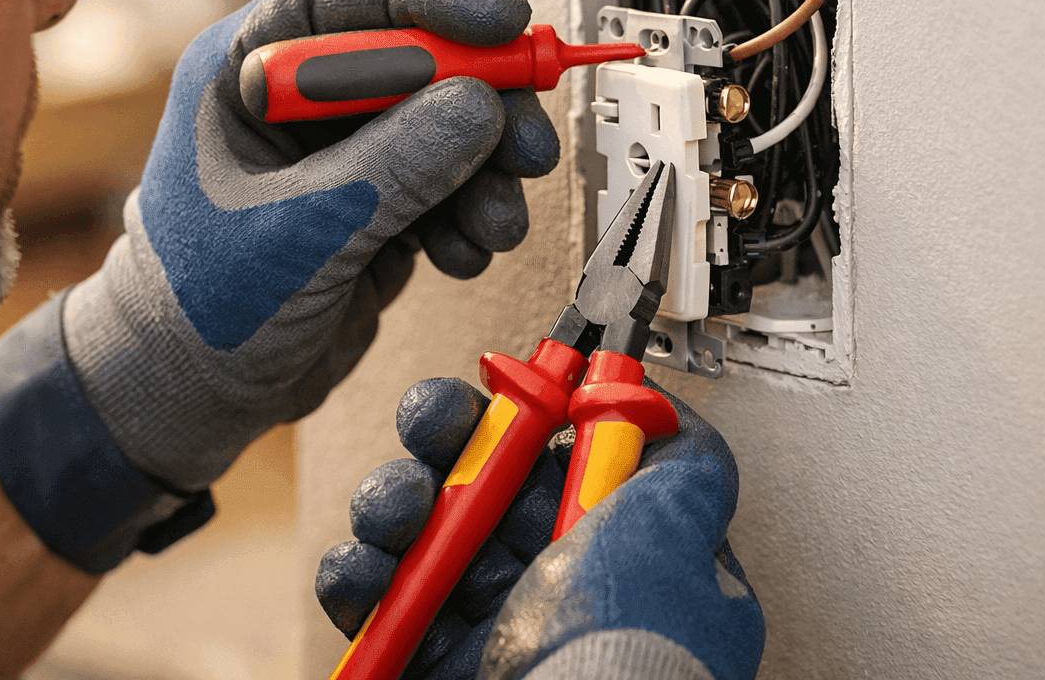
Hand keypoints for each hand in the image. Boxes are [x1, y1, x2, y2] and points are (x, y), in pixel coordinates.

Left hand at [61, 0, 560, 491]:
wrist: (191, 397)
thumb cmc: (198, 307)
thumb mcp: (299, 230)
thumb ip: (392, 167)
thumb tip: (480, 108)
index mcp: (249, 68)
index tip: (503, 18)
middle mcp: (301, 98)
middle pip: (420, 58)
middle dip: (486, 100)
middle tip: (529, 144)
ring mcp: (343, 152)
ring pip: (446, 125)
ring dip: (488, 172)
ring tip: (497, 225)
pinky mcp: (377, 203)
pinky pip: (450, 185)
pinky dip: (471, 216)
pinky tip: (462, 254)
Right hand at [316, 377, 764, 679]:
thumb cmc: (626, 657)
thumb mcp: (680, 534)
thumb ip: (687, 463)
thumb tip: (669, 410)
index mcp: (622, 549)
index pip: (568, 456)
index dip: (530, 412)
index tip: (506, 391)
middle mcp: (555, 583)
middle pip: (486, 479)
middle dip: (447, 439)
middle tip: (433, 431)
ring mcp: (489, 621)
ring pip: (423, 526)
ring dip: (396, 499)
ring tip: (398, 513)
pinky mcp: (427, 656)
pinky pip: (376, 596)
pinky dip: (357, 574)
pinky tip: (366, 568)